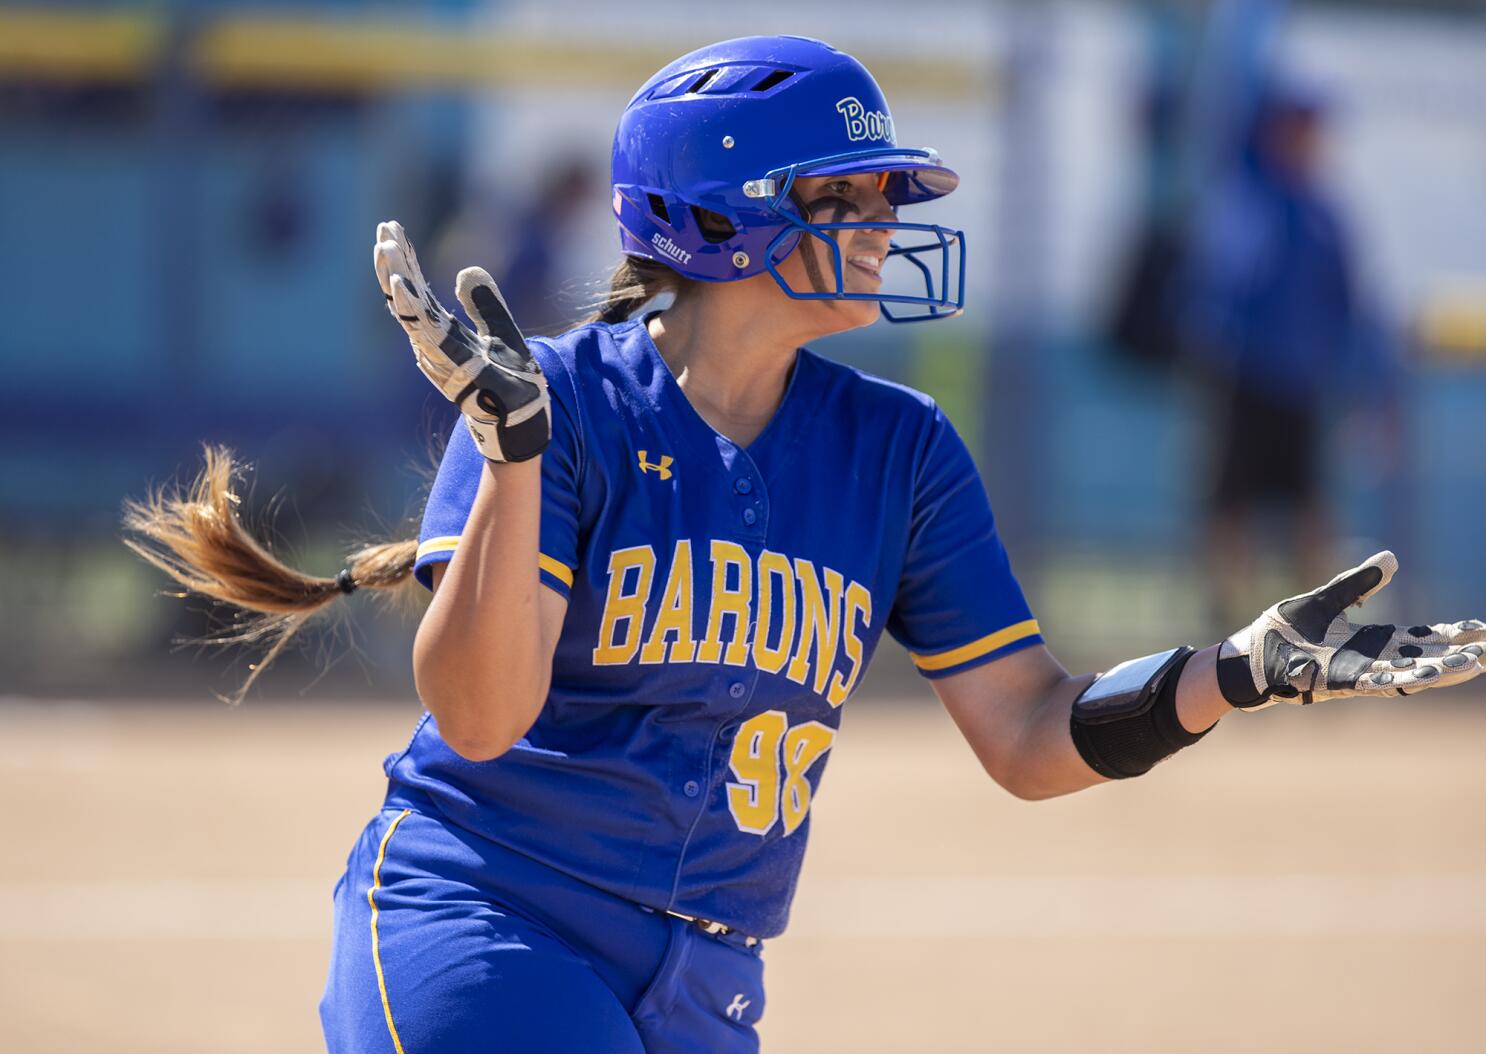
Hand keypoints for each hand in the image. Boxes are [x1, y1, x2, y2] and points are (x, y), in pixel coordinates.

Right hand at [373, 220, 549, 461]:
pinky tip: (403, 286)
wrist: (525, 419)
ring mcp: (441, 355)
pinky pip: (429, 335)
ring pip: (410, 312)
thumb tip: (467, 271)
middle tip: (382, 229)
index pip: (417, 290)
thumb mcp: (502, 333)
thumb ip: (485, 304)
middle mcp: (436, 343)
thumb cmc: (512, 384)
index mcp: (444, 333)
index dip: (405, 260)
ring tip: (385, 247)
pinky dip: (413, 311)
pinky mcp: (455, 366)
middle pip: (405, 297)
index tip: (392, 228)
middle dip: (392, 263)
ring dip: (396, 279)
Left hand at [1217, 551, 1485, 707]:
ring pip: (1406, 676)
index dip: (1451, 634)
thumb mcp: (1324, 599)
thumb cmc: (1280, 632)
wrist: (1247, 657)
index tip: (1483, 630)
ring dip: (1438, 673)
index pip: (1420, 638)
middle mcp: (1367, 660)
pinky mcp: (1334, 683)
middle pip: (1422, 659)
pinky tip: (1422, 678)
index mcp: (1368, 641)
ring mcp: (1353, 674)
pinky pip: (1372, 683)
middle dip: (1456, 658)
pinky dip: (1397, 680)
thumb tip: (1392, 558)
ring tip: (1471, 667)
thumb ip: (1357, 583)